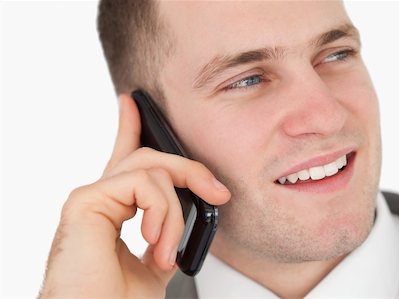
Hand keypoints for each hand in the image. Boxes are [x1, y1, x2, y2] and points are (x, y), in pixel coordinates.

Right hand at [39, 95, 229, 297]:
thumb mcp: (153, 263)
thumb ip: (163, 236)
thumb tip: (184, 224)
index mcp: (115, 211)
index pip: (125, 161)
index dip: (129, 129)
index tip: (133, 106)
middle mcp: (101, 199)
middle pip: (148, 157)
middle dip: (188, 169)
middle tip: (216, 192)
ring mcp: (92, 198)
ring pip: (150, 167)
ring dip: (174, 210)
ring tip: (166, 247)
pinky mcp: (85, 201)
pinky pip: (140, 182)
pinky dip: (160, 211)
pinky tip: (153, 240)